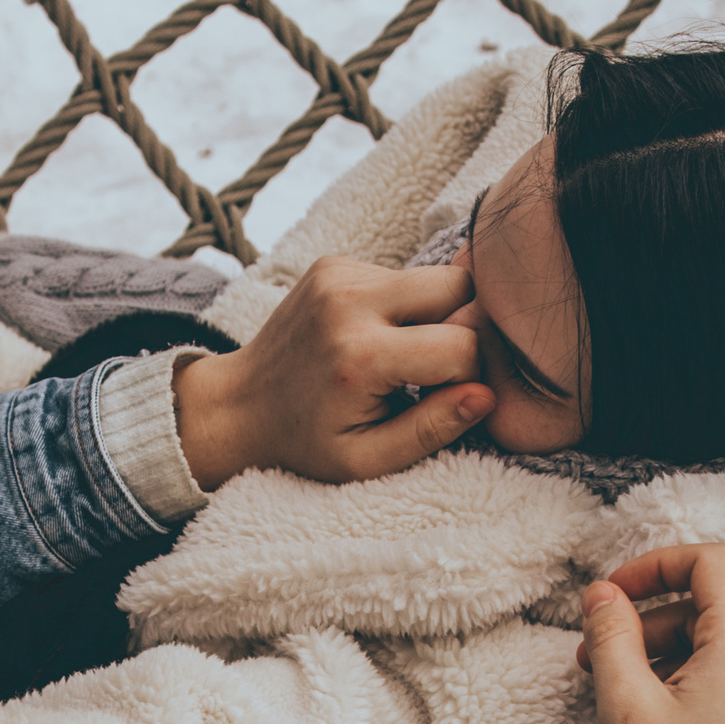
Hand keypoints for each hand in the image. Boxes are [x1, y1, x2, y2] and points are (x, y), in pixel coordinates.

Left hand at [172, 257, 494, 490]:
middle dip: (465, 326)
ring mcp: (339, 274)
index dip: (469, 375)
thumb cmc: (305, 444)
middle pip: (461, 285)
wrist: (237, 407)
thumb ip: (430, 430)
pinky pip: (401, 274)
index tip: (444, 398)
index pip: (462, 345)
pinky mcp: (334, 263)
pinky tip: (376, 337)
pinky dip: (404, 306)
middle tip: (437, 369)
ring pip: (435, 275)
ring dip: (434, 315)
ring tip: (401, 357)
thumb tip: (486, 394)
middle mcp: (350, 303)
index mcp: (360, 357)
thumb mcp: (366, 460)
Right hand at [576, 543, 724, 723]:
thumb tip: (601, 595)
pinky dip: (713, 690)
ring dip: (678, 663)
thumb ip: (609, 636)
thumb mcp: (626, 702)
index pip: (709, 563)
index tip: (615, 595)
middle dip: (651, 630)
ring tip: (636, 705)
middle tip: (600, 665)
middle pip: (712, 614)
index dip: (655, 566)